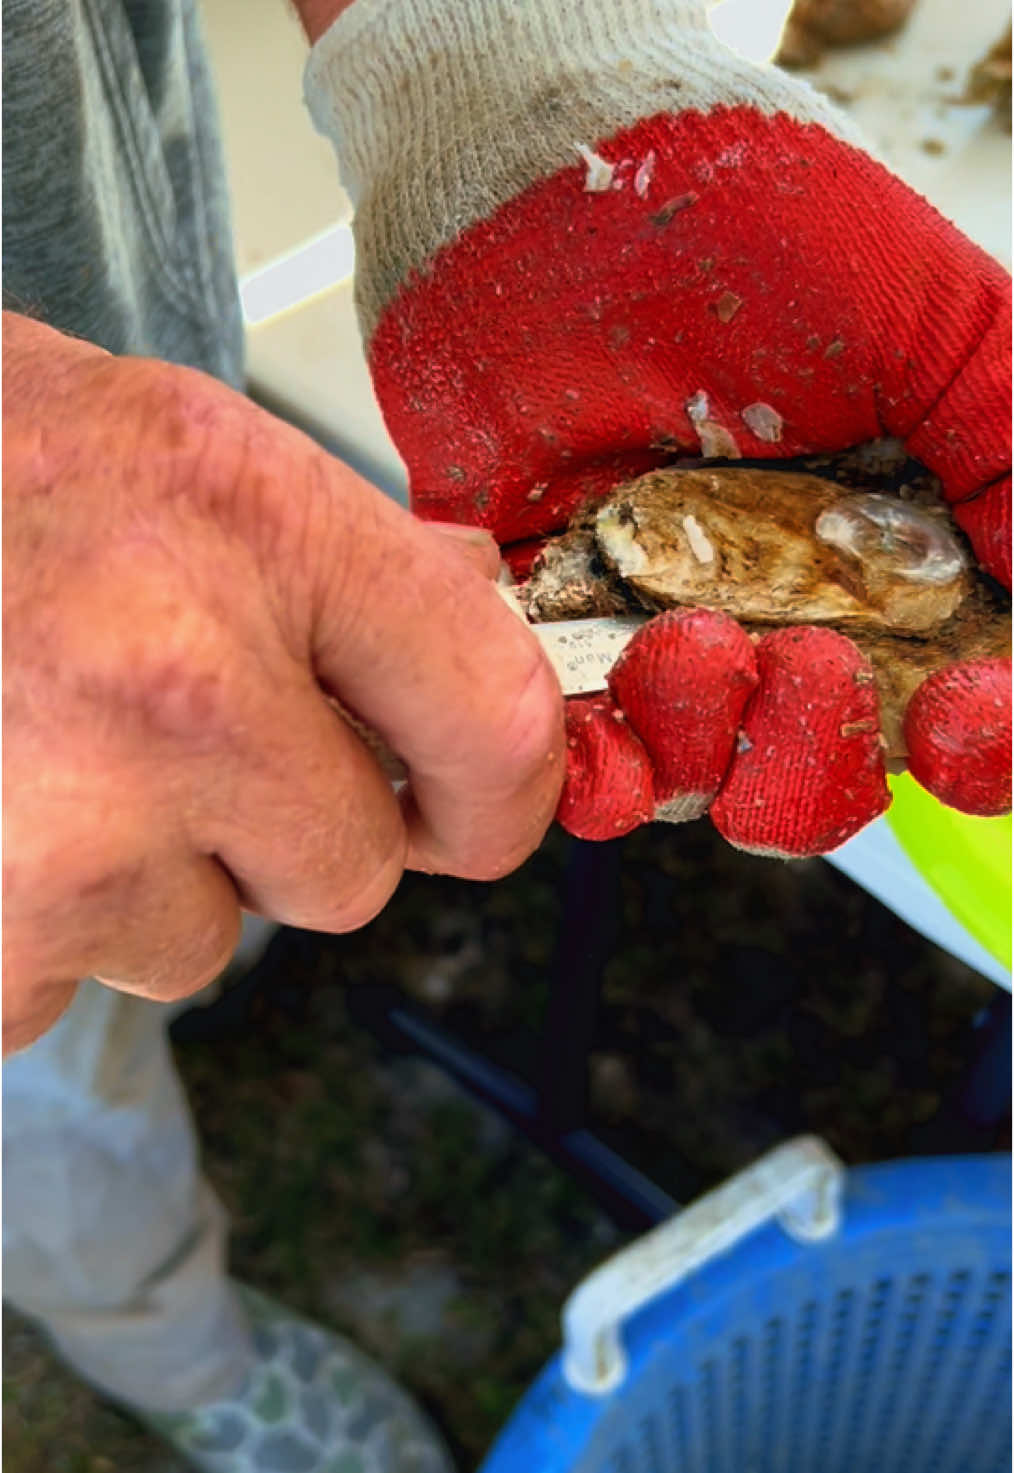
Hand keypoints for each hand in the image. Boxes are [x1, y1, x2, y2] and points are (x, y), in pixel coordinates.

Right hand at [2, 314, 562, 1051]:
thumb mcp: (174, 449)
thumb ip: (348, 549)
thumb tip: (477, 611)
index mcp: (250, 524)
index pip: (490, 718)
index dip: (502, 793)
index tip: (469, 811)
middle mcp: (169, 681)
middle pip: (349, 872)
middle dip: (277, 827)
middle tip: (160, 731)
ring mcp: (61, 830)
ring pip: (203, 943)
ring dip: (142, 874)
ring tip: (34, 750)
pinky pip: (70, 982)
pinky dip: (36, 923)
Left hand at [307, 0, 1010, 854]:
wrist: (560, 183)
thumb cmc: (754, 224)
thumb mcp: (932, 324)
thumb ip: (1008, 451)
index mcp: (898, 554)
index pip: (954, 699)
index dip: (976, 738)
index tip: (961, 710)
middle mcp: (787, 607)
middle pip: (830, 767)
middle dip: (828, 753)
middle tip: (805, 659)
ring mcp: (666, 626)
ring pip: (707, 778)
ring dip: (715, 751)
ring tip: (694, 645)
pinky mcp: (555, 626)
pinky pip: (576, 754)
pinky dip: (596, 771)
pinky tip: (600, 718)